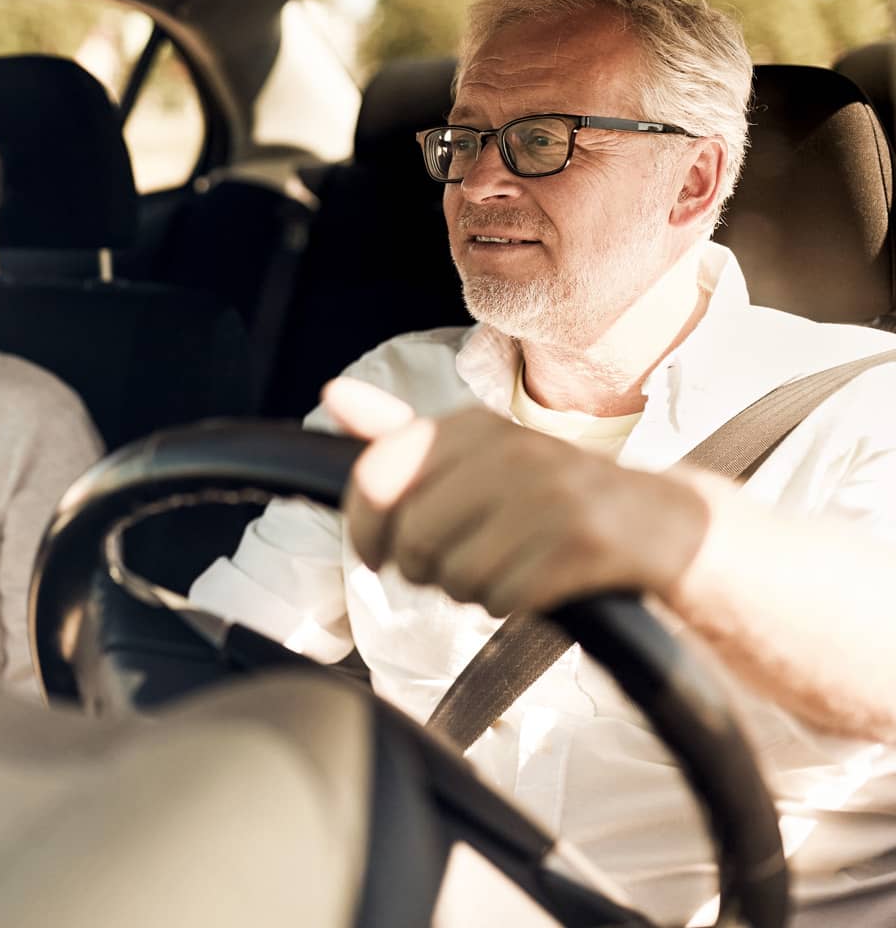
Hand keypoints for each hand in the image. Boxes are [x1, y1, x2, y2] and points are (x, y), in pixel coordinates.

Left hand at [322, 377, 711, 615]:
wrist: (663, 526)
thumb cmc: (549, 497)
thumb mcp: (475, 456)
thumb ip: (400, 435)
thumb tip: (333, 393)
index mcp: (473, 427)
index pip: (375, 476)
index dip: (364, 529)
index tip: (377, 552)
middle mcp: (511, 450)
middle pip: (412, 539)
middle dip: (423, 570)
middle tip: (453, 567)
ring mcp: (553, 495)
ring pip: (455, 577)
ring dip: (472, 590)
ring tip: (506, 567)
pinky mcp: (587, 543)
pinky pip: (505, 599)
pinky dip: (511, 603)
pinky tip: (537, 583)